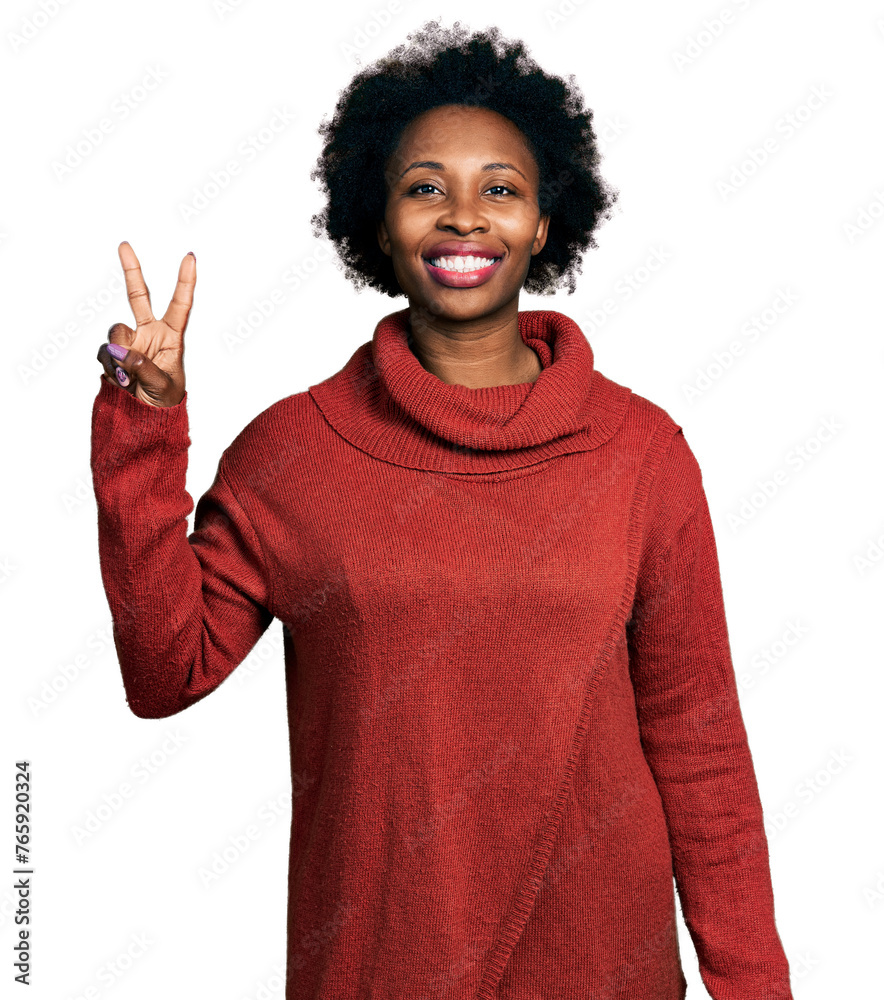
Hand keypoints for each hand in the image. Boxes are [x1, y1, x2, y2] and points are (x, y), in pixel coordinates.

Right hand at [96, 242, 195, 407]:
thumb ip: (144, 367)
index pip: (180, 305)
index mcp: (172, 336)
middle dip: (131, 270)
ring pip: (116, 333)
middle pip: (139, 296)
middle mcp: (149, 333)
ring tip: (130, 379)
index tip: (190, 257)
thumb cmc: (166, 400)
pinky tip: (121, 382)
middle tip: (124, 245)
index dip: (185, 281)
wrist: (147, 418)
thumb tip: (121, 350)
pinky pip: (104, 353)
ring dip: (119, 354)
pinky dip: (110, 367)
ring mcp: (130, 342)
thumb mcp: (164, 386)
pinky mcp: (113, 355)